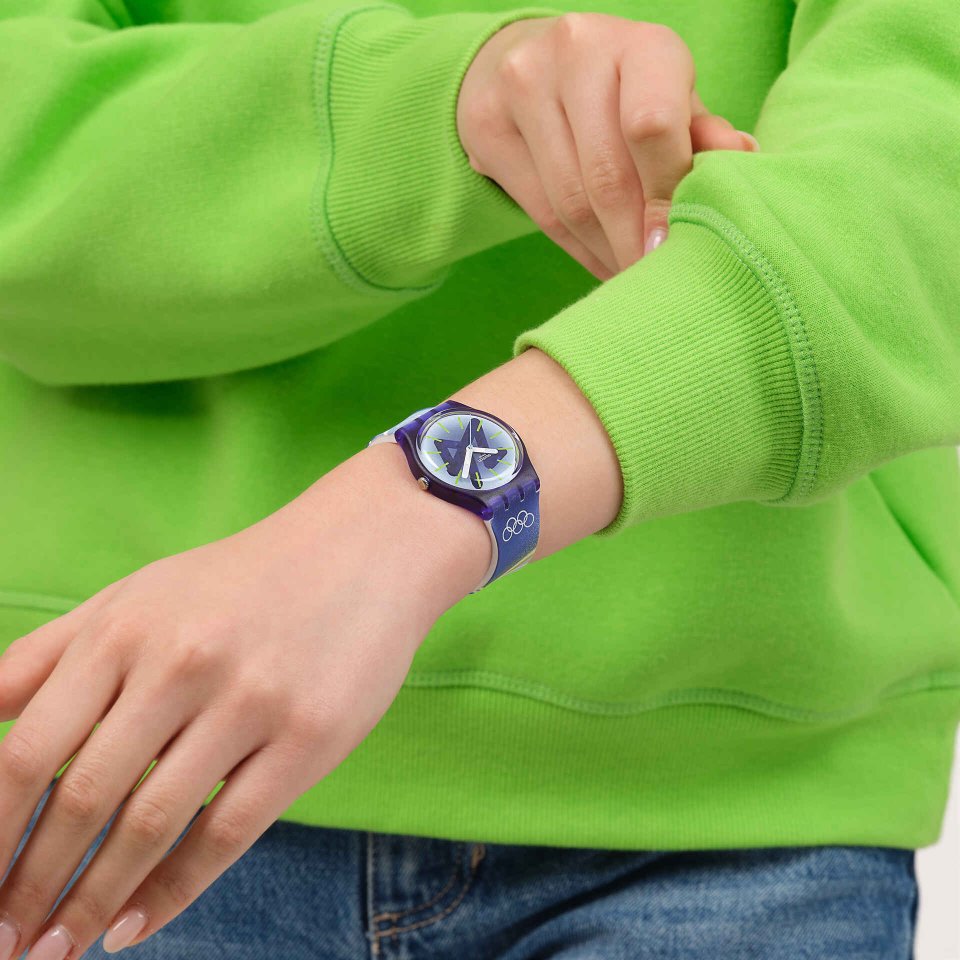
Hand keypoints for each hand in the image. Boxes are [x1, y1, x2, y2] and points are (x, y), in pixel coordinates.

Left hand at [0, 442, 487, 958]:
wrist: (362, 552)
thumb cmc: (239, 581)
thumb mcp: (139, 595)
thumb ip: (52, 654)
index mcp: (125, 627)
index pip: (25, 751)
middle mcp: (181, 663)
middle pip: (82, 797)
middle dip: (32, 884)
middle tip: (7, 942)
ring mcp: (251, 701)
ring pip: (150, 826)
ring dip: (93, 902)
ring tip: (59, 948)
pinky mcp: (309, 737)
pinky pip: (227, 833)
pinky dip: (173, 892)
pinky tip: (135, 926)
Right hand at [457, 13, 758, 279]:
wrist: (530, 60)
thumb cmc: (624, 91)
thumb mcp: (671, 98)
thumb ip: (703, 133)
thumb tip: (741, 160)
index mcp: (639, 43)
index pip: (651, 126)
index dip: (665, 196)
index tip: (671, 247)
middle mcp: (576, 53)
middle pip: (605, 176)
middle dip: (633, 240)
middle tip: (652, 281)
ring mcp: (523, 86)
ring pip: (570, 201)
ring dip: (606, 252)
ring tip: (631, 277)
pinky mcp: (486, 125)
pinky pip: (540, 210)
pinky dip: (578, 249)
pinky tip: (603, 263)